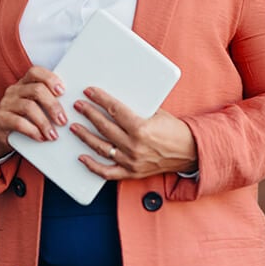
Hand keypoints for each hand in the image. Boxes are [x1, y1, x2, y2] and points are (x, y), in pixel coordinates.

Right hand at [0, 66, 65, 157]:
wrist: (2, 136)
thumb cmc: (25, 119)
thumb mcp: (36, 107)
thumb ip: (49, 102)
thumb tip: (73, 106)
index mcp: (24, 83)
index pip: (36, 72)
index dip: (50, 79)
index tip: (63, 91)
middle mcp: (14, 90)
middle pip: (36, 90)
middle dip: (53, 105)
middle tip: (63, 121)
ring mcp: (6, 104)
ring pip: (29, 107)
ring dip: (45, 122)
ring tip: (54, 135)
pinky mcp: (1, 119)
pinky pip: (19, 122)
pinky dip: (33, 131)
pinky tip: (41, 138)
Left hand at [70, 86, 197, 179]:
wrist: (190, 151)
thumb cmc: (175, 130)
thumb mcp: (157, 113)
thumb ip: (136, 110)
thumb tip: (114, 101)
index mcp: (141, 128)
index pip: (114, 110)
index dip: (100, 99)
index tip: (89, 92)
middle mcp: (134, 146)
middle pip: (104, 127)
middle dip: (88, 114)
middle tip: (77, 106)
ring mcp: (131, 161)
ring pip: (101, 148)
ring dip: (85, 136)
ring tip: (74, 127)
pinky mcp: (132, 173)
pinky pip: (107, 172)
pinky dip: (93, 166)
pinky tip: (81, 157)